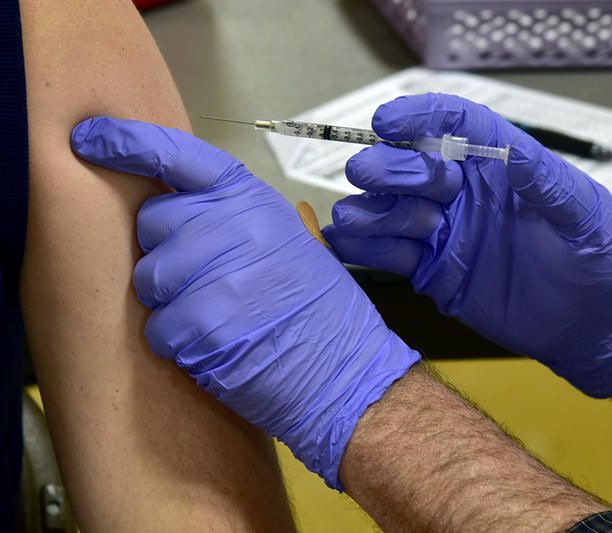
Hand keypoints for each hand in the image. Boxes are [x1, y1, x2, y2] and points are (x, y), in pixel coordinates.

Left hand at [70, 117, 419, 487]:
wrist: (349, 374)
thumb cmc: (323, 314)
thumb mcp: (295, 244)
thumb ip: (242, 217)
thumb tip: (185, 197)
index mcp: (257, 202)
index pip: (180, 157)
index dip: (128, 142)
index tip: (90, 139)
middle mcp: (239, 226)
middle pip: (153, 223)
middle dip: (164, 255)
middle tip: (203, 282)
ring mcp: (222, 273)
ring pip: (148, 278)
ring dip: (170, 305)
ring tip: (216, 319)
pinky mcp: (207, 324)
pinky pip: (157, 327)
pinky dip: (178, 344)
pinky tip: (216, 346)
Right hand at [322, 93, 611, 397]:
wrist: (593, 324)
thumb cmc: (599, 259)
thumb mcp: (583, 214)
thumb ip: (545, 183)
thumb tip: (511, 153)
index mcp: (499, 166)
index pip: (454, 126)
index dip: (420, 117)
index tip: (390, 121)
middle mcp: (463, 193)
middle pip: (410, 166)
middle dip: (389, 168)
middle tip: (375, 176)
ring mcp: (443, 232)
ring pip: (388, 209)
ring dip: (372, 211)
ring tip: (373, 222)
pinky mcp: (432, 270)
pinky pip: (387, 254)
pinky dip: (363, 249)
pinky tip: (348, 246)